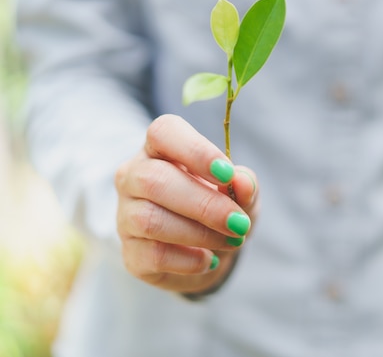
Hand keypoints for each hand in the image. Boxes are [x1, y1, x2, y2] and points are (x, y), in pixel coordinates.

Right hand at [115, 114, 258, 293]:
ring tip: (232, 241)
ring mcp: (126, 216)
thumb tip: (242, 182)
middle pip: (153, 180)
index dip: (195, 151)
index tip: (226, 174)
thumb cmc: (222, 208)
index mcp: (160, 149)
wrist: (210, 252)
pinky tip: (210, 259)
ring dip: (200, 234)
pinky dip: (189, 260)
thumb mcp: (241, 193)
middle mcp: (134, 177)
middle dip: (204, 204)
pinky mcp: (130, 254)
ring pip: (150, 220)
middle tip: (240, 223)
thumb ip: (244, 183)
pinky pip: (153, 255)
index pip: (163, 132)